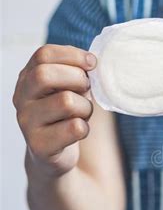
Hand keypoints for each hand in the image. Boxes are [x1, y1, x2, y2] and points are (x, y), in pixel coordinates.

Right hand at [13, 45, 95, 176]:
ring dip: (86, 107)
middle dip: (78, 79)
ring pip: (66, 102)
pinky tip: (79, 131)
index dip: (73, 55)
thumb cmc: (66, 114)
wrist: (55, 154)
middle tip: (87, 90)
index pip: (43, 55)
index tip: (92, 63)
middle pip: (45, 75)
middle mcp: (21, 97)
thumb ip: (77, 73)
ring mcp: (27, 122)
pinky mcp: (40, 145)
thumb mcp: (69, 88)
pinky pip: (74, 128)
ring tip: (83, 113)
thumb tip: (93, 62)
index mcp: (28, 78)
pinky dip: (85, 128)